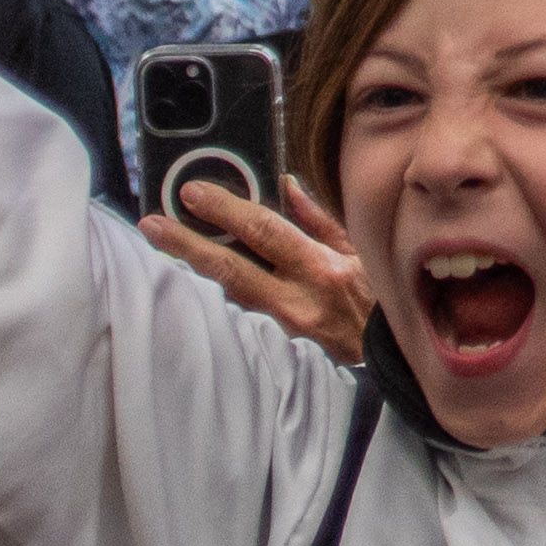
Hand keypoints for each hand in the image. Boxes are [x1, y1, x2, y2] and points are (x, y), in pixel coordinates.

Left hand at [141, 167, 368, 358]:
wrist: (393, 359)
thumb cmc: (380, 300)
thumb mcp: (360, 252)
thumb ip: (319, 219)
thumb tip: (288, 185)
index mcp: (320, 267)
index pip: (263, 231)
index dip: (225, 211)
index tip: (193, 193)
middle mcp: (297, 299)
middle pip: (230, 269)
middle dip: (187, 244)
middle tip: (152, 224)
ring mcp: (283, 328)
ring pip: (228, 295)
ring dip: (193, 270)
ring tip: (160, 245)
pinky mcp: (278, 347)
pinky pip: (242, 314)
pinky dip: (217, 295)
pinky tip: (191, 281)